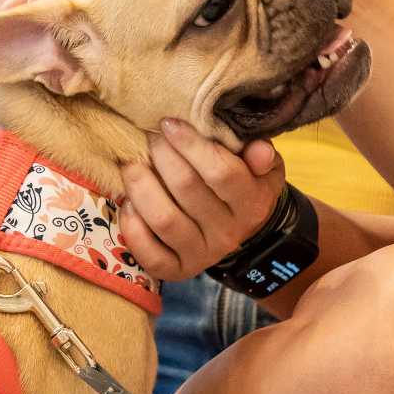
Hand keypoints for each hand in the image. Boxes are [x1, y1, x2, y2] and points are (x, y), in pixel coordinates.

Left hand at [118, 119, 289, 279]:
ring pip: (164, 219)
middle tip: (148, 137)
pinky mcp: (178, 270)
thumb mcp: (264, 168)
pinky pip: (150, 254)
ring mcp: (202, 255)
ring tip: (131, 164)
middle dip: (162, 155)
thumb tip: (259, 150)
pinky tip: (129, 204)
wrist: (241, 232)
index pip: (221, 171)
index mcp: (252, 204)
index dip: (191, 144)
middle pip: (187, 188)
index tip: (169, 123)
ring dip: (141, 187)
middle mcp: (228, 233)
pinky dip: (133, 227)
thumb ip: (262, 155)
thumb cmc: (246, 185)